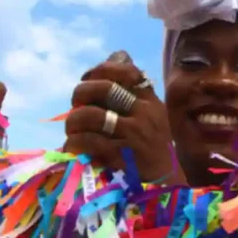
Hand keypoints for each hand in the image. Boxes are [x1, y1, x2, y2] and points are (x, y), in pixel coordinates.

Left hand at [64, 59, 185, 184]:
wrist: (165, 183)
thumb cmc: (152, 145)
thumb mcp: (151, 112)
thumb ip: (133, 86)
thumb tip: (118, 54)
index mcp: (151, 100)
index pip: (126, 70)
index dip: (100, 70)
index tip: (87, 78)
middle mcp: (145, 113)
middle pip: (105, 89)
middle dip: (81, 93)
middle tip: (75, 105)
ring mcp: (134, 135)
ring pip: (92, 115)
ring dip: (73, 120)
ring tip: (72, 129)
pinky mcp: (121, 157)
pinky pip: (88, 141)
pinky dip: (74, 143)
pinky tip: (73, 146)